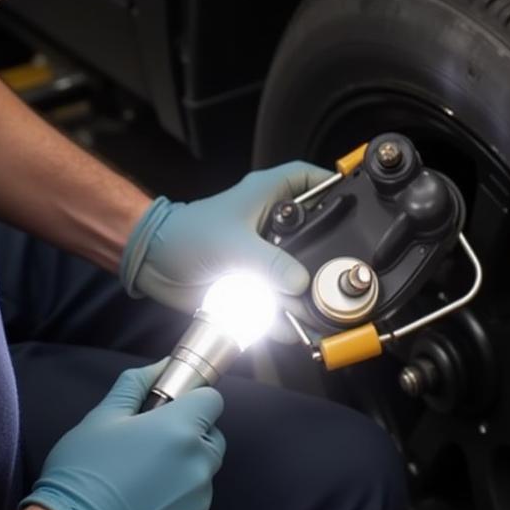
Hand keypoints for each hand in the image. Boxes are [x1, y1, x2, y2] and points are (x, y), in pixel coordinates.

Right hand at [21, 362, 225, 509]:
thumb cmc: (83, 475)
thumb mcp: (102, 417)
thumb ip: (136, 384)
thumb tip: (161, 366)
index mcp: (179, 429)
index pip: (211, 400)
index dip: (193, 400)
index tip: (173, 409)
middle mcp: (197, 463)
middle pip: (212, 436)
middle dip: (191, 434)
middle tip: (154, 444)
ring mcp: (198, 500)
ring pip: (203, 471)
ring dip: (185, 468)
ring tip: (145, 476)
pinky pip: (196, 503)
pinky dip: (179, 500)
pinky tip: (147, 502)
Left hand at [119, 162, 331, 340]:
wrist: (154, 265)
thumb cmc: (187, 235)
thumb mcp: (232, 243)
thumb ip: (269, 262)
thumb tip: (301, 282)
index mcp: (268, 196)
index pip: (309, 179)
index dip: (332, 185)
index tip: (355, 201)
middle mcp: (272, 224)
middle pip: (315, 234)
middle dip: (328, 256)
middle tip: (343, 273)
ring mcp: (265, 256)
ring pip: (300, 274)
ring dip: (308, 296)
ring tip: (320, 313)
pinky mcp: (256, 283)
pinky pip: (280, 302)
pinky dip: (287, 318)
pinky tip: (294, 331)